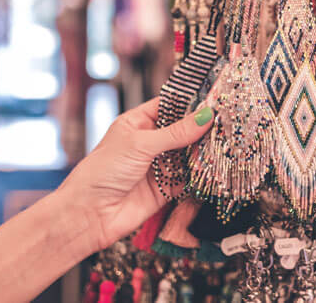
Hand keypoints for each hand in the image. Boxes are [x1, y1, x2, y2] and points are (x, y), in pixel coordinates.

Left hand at [58, 97, 213, 251]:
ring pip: (189, 154)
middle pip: (183, 131)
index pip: (169, 106)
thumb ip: (176, 132)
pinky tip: (216, 165)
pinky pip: (190, 178)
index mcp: (138, 124)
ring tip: (226, 141)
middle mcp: (150, 143)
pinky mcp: (167, 188)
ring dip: (204, 150)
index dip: (190, 103)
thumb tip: (205, 116)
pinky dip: (202, 173)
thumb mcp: (140, 144)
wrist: (89, 214)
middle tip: (226, 121)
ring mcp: (159, 166)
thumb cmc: (102, 172)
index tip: (214, 99)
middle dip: (201, 128)